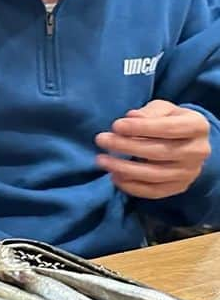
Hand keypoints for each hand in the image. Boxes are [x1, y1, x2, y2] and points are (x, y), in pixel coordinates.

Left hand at [96, 100, 210, 198]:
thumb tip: (132, 117)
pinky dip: (132, 186)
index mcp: (198, 126)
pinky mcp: (180, 187)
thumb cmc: (170, 120)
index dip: (141, 128)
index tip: (115, 126)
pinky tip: (114, 177)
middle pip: (159, 152)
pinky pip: (154, 191)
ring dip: (124, 168)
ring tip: (102, 160)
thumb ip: (149, 112)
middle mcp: (198, 152)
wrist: (187, 142)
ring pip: (155, 174)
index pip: (168, 128)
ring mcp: (190, 172)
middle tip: (101, 140)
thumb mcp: (163, 109)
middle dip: (126, 146)